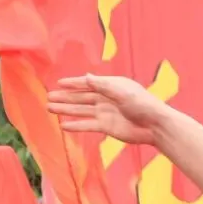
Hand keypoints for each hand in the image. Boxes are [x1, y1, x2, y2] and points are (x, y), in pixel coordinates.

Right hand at [47, 74, 168, 145]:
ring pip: (81, 111)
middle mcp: (105, 98)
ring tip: (50, 109)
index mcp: (110, 86)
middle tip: (48, 97)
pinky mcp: (106, 126)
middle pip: (81, 97)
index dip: (73, 83)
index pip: (88, 83)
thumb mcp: (122, 92)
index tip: (59, 83)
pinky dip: (76, 125)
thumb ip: (103, 85)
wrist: (154, 126)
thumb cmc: (142, 104)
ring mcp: (104, 113)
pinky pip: (87, 125)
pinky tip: (64, 126)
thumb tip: (86, 77)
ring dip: (66, 110)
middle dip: (65, 97)